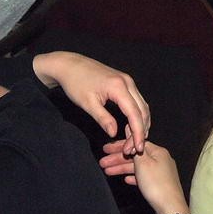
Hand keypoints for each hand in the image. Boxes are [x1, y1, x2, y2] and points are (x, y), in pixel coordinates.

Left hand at [32, 51, 149, 153]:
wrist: (69, 65)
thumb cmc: (75, 82)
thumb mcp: (87, 103)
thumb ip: (103, 119)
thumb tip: (114, 134)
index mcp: (119, 87)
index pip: (135, 114)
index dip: (138, 132)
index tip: (137, 147)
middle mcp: (128, 82)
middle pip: (142, 110)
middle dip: (141, 130)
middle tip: (135, 149)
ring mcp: (128, 81)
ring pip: (142, 106)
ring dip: (141, 123)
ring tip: (134, 140)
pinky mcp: (125, 82)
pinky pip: (137, 101)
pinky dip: (137, 115)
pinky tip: (133, 126)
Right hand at [101, 140, 187, 213]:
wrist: (169, 206)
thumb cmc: (156, 184)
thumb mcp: (143, 164)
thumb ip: (136, 152)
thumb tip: (133, 142)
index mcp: (158, 152)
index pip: (137, 144)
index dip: (121, 146)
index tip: (107, 149)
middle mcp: (161, 160)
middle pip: (136, 156)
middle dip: (118, 159)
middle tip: (103, 162)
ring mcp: (161, 172)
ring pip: (138, 167)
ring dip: (122, 169)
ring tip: (107, 172)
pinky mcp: (159, 184)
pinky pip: (143, 177)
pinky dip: (133, 177)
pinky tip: (126, 180)